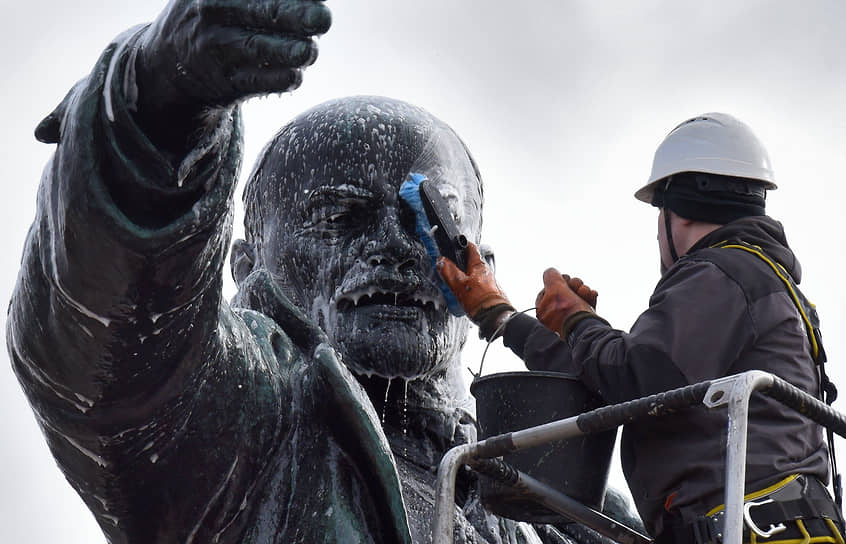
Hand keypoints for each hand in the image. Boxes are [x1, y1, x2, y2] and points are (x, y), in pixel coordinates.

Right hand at [135, 0, 330, 146]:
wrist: (169, 63)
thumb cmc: (214, 17)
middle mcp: (215, 13)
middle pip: (263, 11)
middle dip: (296, 15)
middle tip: (323, 18)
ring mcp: (218, 48)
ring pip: (258, 48)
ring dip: (289, 51)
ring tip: (309, 52)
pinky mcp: (224, 82)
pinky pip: (254, 81)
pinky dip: (276, 79)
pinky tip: (295, 76)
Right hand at [437, 242, 511, 321]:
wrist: (494, 316)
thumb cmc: (480, 301)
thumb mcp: (458, 284)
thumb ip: (449, 271)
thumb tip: (441, 261)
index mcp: (479, 265)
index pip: (471, 248)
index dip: (462, 244)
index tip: (455, 245)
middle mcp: (486, 271)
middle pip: (471, 262)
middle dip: (460, 264)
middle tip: (450, 269)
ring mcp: (489, 281)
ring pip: (473, 274)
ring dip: (464, 277)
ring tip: (455, 285)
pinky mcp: (490, 291)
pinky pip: (477, 284)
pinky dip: (469, 286)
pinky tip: (464, 295)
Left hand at [535, 268, 596, 336]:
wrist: (586, 328)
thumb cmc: (567, 309)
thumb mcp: (555, 287)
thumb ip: (551, 276)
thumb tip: (551, 272)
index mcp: (543, 312)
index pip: (546, 291)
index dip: (555, 282)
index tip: (562, 279)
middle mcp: (555, 316)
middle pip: (563, 292)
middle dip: (572, 284)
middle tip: (576, 285)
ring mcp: (571, 318)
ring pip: (576, 296)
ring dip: (582, 289)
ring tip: (584, 291)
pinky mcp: (584, 318)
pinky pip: (586, 303)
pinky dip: (589, 297)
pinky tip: (592, 294)